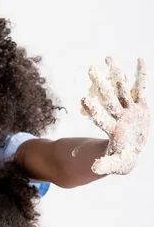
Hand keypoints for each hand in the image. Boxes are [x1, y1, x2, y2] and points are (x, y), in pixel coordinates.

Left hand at [81, 57, 148, 174]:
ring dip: (116, 74)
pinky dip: (142, 75)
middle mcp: (119, 117)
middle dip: (100, 84)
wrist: (128, 153)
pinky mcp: (141, 107)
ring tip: (108, 58)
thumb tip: (93, 168)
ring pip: (122, 89)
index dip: (93, 110)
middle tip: (90, 69)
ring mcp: (130, 110)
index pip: (101, 118)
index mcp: (113, 130)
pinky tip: (140, 59)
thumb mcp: (114, 165)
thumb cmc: (120, 161)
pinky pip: (142, 89)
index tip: (83, 99)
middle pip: (108, 98)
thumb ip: (105, 165)